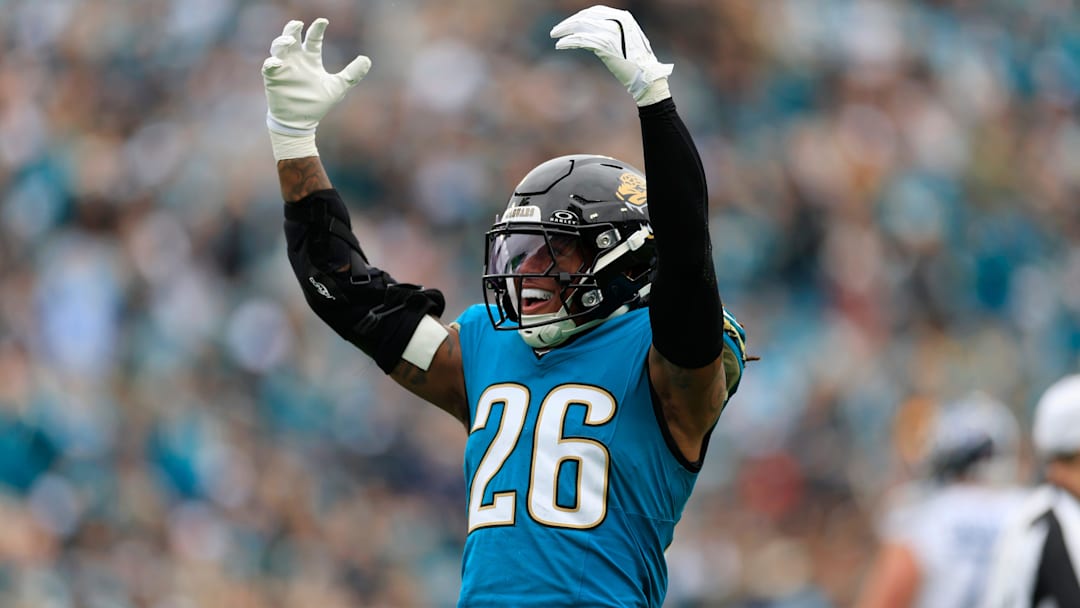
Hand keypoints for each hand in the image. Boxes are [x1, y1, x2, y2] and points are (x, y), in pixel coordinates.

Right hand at [262, 18, 370, 158]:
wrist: (301, 122)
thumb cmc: (318, 103)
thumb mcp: (338, 87)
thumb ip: (352, 74)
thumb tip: (367, 59)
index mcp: (311, 59)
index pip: (313, 39)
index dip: (317, 29)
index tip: (323, 22)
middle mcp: (296, 60)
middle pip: (291, 37)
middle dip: (293, 28)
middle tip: (298, 24)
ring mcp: (283, 68)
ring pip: (278, 47)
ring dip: (281, 42)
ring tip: (289, 41)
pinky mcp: (273, 78)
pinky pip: (269, 66)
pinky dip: (271, 63)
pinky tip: (277, 63)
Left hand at [550, 5, 672, 105]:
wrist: (647, 77)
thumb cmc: (637, 64)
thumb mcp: (626, 43)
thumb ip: (611, 35)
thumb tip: (589, 35)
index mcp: (624, 17)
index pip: (596, 11)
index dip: (580, 16)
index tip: (569, 23)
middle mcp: (618, 20)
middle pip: (586, 17)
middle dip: (569, 23)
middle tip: (556, 31)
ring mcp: (611, 32)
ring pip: (581, 26)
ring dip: (565, 31)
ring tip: (554, 36)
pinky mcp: (605, 45)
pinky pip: (581, 40)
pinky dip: (569, 42)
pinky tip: (560, 46)